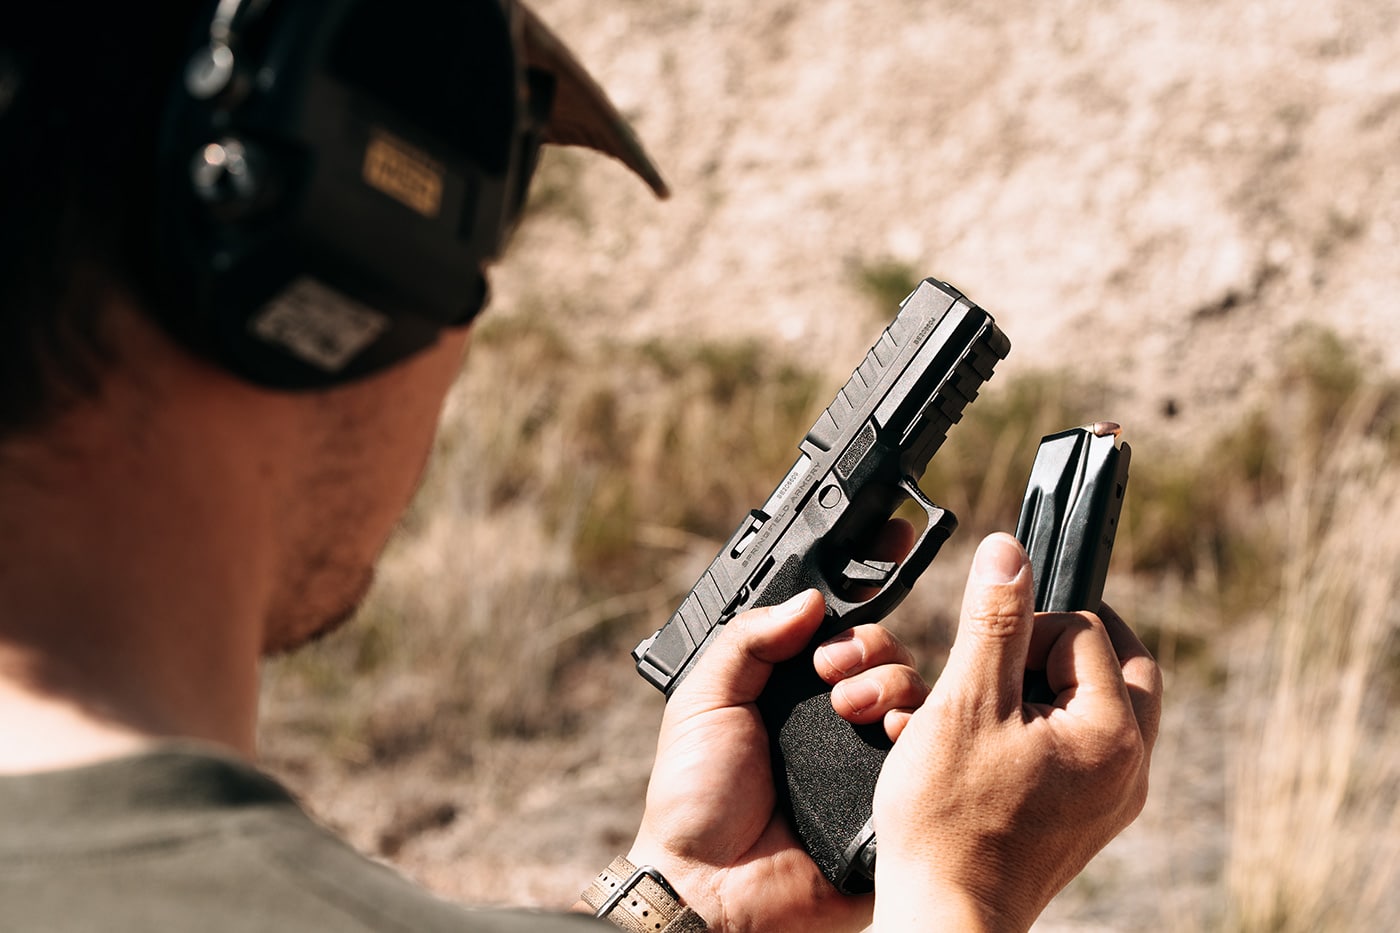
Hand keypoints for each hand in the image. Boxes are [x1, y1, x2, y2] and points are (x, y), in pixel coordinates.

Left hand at [626, 588, 928, 931]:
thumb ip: (748, 640)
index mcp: (795, 696)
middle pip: (888, 660)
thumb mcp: (704, 700)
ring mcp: (868, 764)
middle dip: (872, 649)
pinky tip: (894, 736)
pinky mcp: (893, 803)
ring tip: (853, 711)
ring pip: (917, 698)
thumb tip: (809, 599)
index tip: (841, 620)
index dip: (853, 623)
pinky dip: (919, 736)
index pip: (841, 641)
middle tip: (832, 673)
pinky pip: (929, 759)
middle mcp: (837, 724)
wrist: (708, 884)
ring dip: (895, 684)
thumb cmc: (694, 799)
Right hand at [871, 533, 1162, 931]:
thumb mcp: (966, 702)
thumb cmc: (950, 821)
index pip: (1084, 630)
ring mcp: (1108, 801)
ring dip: (1044, 688)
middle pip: (1116, 667)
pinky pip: (1078, 750)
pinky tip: (989, 744)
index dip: (1025, 625)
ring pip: (1096, 708)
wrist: (945, 918)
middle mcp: (1127, 769)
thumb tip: (1009, 551)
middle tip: (1004, 649)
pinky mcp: (1081, 822)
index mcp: (1113, 734)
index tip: (977, 654)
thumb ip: (994, 619)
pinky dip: (1040, 730)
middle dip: (1056, 645)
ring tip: (987, 701)